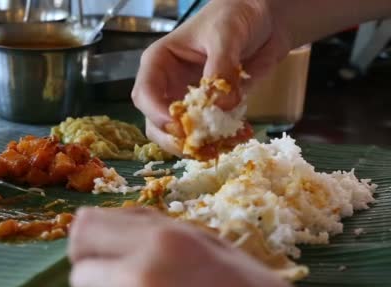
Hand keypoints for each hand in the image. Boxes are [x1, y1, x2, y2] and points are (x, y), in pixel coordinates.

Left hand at [68, 207, 355, 286]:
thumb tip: (96, 218)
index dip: (87, 240)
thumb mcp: (211, 246)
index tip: (99, 248)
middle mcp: (144, 279)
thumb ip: (152, 228)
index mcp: (166, 242)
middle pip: (79, 275)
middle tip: (129, 285)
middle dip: (99, 278)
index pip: (84, 230)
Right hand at [132, 0, 290, 153]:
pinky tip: (239, 137)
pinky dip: (221, 142)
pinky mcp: (212, 111)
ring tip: (220, 146)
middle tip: (198, 144)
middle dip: (173, 137)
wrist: (265, 17)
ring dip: (196, 146)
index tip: (177, 125)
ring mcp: (189, 102)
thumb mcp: (226, 35)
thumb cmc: (234, 15)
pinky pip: (209, 134)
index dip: (156, 113)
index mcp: (159, 63)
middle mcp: (169, 86)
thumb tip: (220, 104)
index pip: (145, 94)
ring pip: (179, 135)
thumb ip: (221, 67)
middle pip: (156, 122)